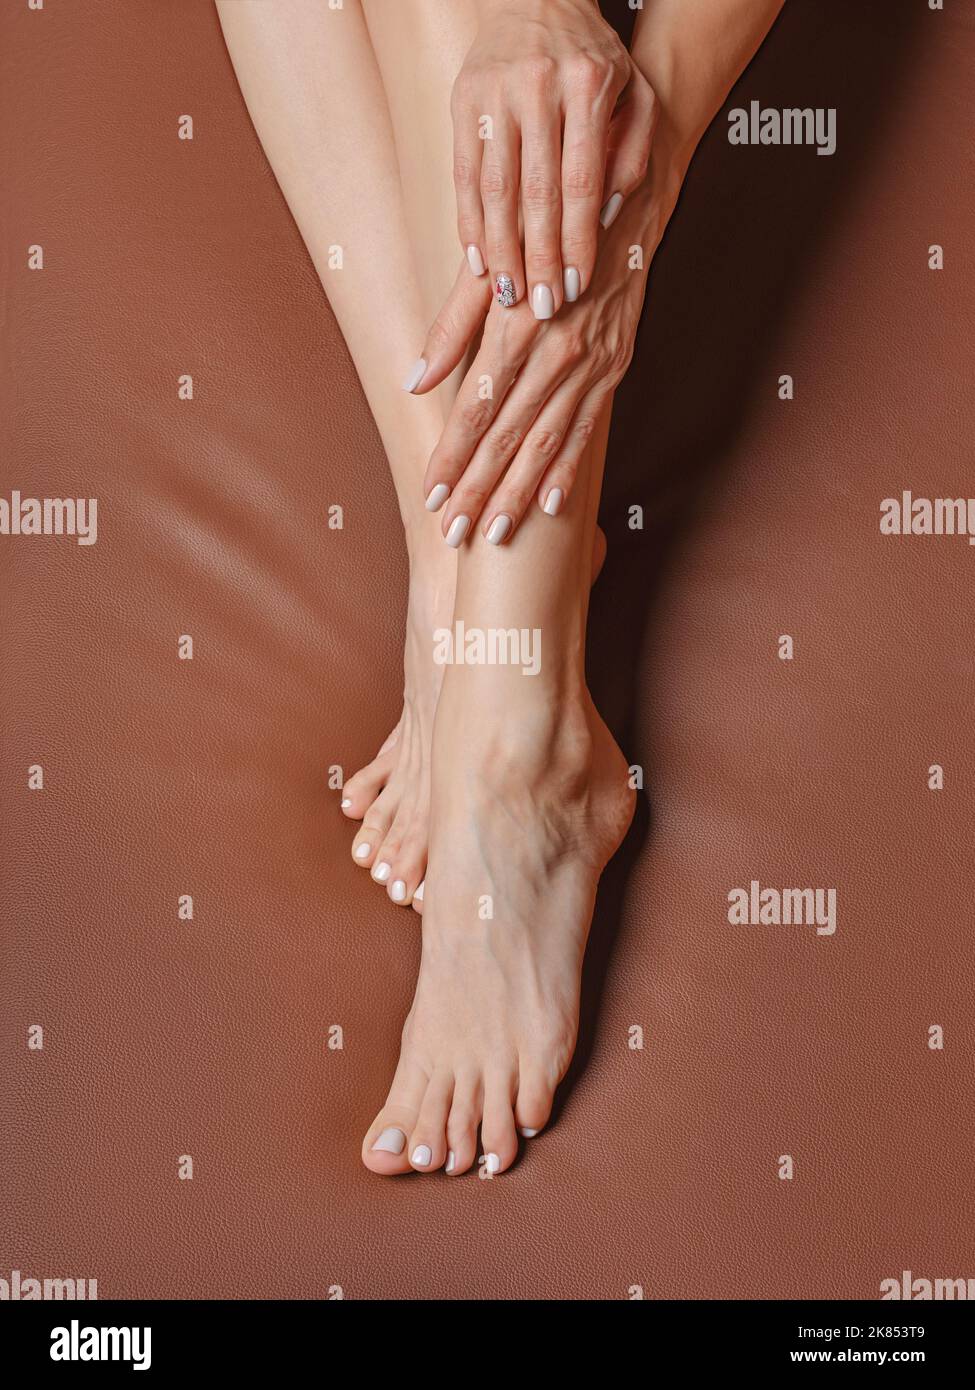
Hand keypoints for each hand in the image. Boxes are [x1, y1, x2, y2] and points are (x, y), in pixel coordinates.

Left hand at [412, 174, 679, 544]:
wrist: (628, 183)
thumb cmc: (547, 218)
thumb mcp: (494, 260)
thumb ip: (453, 322)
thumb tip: (415, 379)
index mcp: (519, 324)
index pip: (475, 407)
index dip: (451, 456)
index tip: (429, 496)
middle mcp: (557, 350)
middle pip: (508, 436)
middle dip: (476, 490)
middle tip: (452, 535)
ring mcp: (592, 361)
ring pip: (547, 442)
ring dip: (518, 493)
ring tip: (493, 534)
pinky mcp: (617, 364)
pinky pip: (589, 428)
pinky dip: (570, 469)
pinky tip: (551, 507)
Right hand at [452, 0, 655, 317]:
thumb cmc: (595, 56)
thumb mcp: (636, 92)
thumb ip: (633, 151)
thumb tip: (606, 217)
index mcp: (587, 85)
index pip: (581, 182)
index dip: (576, 241)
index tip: (576, 286)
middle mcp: (538, 88)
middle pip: (537, 193)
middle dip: (538, 258)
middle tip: (541, 307)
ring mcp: (495, 94)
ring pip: (496, 188)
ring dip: (500, 249)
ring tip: (508, 295)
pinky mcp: (463, 101)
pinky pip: (464, 174)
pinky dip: (469, 221)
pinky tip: (477, 260)